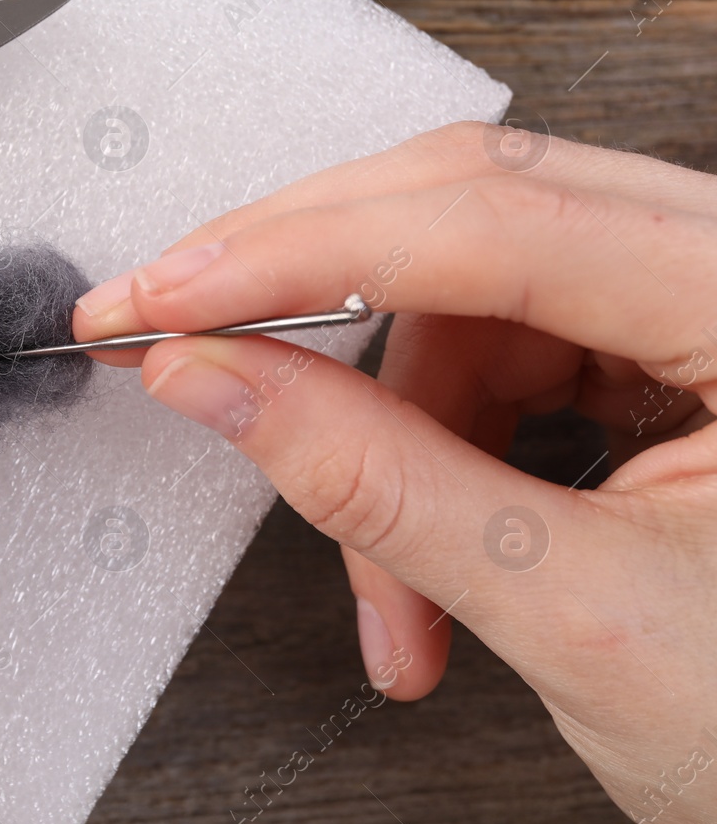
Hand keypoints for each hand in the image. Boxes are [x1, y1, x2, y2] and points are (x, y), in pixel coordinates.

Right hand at [73, 123, 716, 823]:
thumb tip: (208, 376)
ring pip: (465, 293)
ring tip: (388, 601)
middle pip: (470, 208)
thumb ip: (374, 481)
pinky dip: (429, 448)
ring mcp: (702, 302)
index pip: (492, 223)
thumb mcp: (572, 615)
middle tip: (174, 341)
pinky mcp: (664, 349)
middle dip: (304, 291)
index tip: (162, 302)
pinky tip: (428, 564)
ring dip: (381, 436)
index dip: (297, 255)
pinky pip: (497, 347)